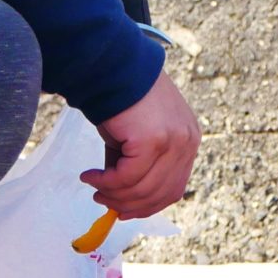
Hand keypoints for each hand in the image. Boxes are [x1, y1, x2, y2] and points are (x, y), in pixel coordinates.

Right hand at [79, 70, 199, 218]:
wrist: (113, 67)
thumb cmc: (121, 99)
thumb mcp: (136, 137)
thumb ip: (136, 166)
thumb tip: (120, 200)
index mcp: (188, 141)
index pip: (173, 187)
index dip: (147, 205)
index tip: (121, 210)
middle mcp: (187, 142)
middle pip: (160, 193)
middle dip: (128, 204)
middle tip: (100, 199)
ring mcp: (174, 141)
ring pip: (143, 189)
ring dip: (114, 194)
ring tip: (93, 187)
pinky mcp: (154, 140)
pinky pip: (127, 177)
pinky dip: (106, 182)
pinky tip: (90, 176)